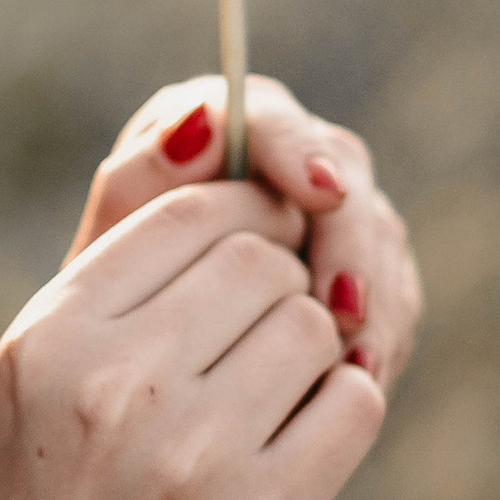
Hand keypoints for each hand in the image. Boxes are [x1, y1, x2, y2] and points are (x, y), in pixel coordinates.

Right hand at [0, 184, 384, 499]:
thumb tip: (246, 214)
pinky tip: (294, 458)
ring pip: (312, 326)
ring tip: (264, 419)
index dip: (243, 221)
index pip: (188, 212)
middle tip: (257, 355)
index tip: (256, 257)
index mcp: (46, 342)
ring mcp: (193, 449)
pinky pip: (352, 405)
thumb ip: (115, 310)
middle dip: (279, 294)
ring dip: (312, 361)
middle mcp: (114, 381)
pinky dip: (339, 419)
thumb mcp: (28, 408)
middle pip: (260, 260)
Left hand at [66, 75, 422, 390]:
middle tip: (344, 308)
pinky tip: (361, 378)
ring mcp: (333, 213)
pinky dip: (381, 334)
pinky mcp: (362, 271)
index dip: (300, 152)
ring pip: (379, 239)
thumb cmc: (108, 292)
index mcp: (224, 126)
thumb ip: (141, 179)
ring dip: (376, 301)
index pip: (272, 121)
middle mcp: (288, 156)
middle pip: (345, 176)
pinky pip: (391, 294)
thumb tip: (200, 122)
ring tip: (356, 363)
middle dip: (352, 246)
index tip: (320, 193)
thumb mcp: (109, 243)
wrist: (135, 362)